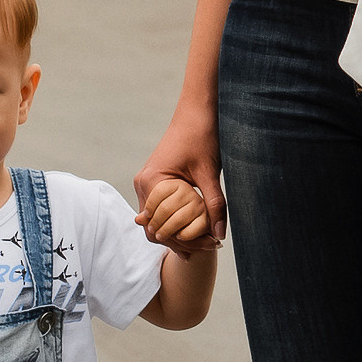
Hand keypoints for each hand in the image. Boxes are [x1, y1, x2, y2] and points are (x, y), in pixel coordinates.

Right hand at [135, 108, 224, 245]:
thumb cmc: (201, 137)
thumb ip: (214, 205)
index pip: (160, 226)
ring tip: (204, 242)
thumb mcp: (209, 173)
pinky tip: (194, 229)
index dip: (184, 241)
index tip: (209, 246)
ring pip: (156, 220)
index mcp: (151, 182)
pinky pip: (159, 209)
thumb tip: (219, 235)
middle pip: (155, 227)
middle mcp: (142, 184)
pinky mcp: (154, 181)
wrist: (195, 113)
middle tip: (209, 248)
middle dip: (181, 240)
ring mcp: (146, 183)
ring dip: (177, 232)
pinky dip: (174, 220)